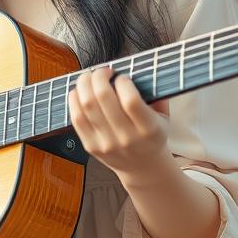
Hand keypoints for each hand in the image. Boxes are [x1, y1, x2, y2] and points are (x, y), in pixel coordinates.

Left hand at [67, 65, 170, 181]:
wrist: (143, 168)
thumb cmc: (152, 136)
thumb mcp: (163, 117)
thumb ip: (155, 94)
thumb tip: (137, 69)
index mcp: (148, 129)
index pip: (130, 100)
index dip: (122, 82)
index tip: (122, 77)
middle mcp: (126, 138)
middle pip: (103, 98)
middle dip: (99, 76)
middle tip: (103, 71)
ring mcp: (106, 143)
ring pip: (86, 105)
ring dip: (85, 84)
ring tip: (90, 77)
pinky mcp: (91, 146)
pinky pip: (76, 118)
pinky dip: (74, 99)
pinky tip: (79, 91)